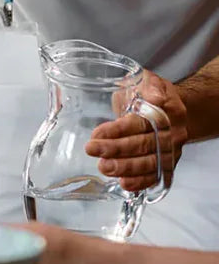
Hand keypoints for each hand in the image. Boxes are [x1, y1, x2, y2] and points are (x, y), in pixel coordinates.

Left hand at [85, 69, 186, 190]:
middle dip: (115, 149)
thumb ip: (150, 85)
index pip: (141, 123)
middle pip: (143, 145)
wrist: (171, 108)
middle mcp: (172, 134)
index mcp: (168, 112)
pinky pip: (156, 176)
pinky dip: (140, 182)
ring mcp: (171, 151)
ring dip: (125, 168)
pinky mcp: (167, 164)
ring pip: (149, 163)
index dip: (118, 130)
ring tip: (103, 167)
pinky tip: (124, 183)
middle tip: (92, 150)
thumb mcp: (149, 80)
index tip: (97, 134)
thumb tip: (153, 95)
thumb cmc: (151, 92)